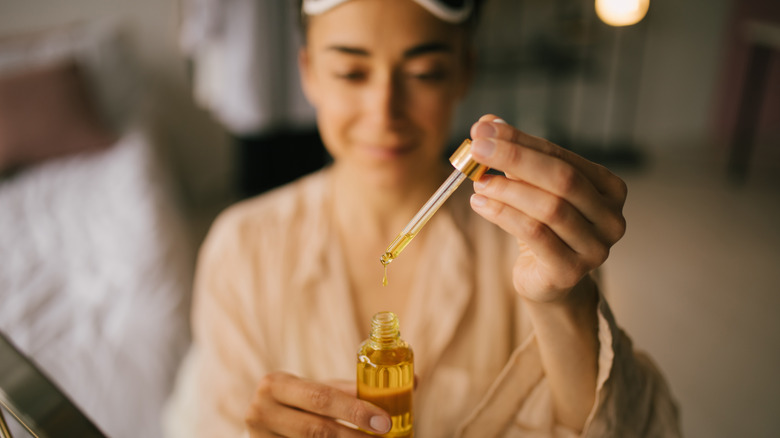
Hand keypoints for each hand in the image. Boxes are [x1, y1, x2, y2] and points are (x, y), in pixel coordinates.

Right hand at [245, 372, 391, 436]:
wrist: (262, 420)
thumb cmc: (301, 403)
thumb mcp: (319, 390)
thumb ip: (357, 388)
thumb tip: (414, 382)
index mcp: (276, 384)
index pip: (321, 398)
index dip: (355, 411)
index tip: (385, 422)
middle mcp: (261, 411)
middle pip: (317, 430)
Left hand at [469, 115, 626, 303]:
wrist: (548, 281)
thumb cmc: (544, 227)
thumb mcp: (532, 188)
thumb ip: (515, 156)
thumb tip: (487, 123)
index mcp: (609, 188)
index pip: (562, 156)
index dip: (522, 141)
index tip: (485, 129)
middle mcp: (611, 218)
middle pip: (562, 179)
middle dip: (515, 159)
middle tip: (477, 149)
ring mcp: (595, 247)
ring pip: (549, 208)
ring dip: (507, 190)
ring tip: (478, 181)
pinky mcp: (570, 271)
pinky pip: (535, 235)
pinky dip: (503, 215)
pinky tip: (480, 204)